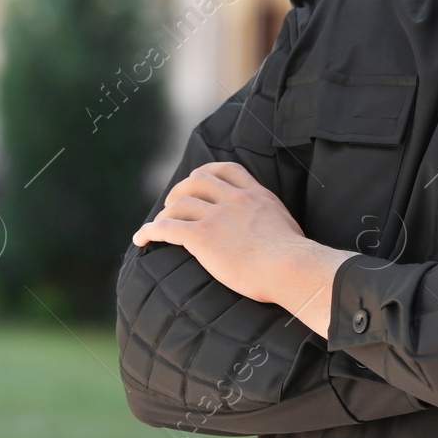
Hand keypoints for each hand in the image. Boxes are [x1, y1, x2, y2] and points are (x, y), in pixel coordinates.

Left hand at [131, 161, 317, 308]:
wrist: (291, 268)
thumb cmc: (296, 260)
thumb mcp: (287, 227)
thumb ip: (273, 222)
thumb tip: (274, 235)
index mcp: (257, 195)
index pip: (228, 169)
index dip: (208, 172)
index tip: (198, 179)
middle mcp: (235, 200)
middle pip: (197, 180)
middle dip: (181, 190)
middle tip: (174, 204)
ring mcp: (217, 216)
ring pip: (180, 203)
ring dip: (165, 212)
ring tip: (159, 224)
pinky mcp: (202, 236)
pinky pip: (167, 228)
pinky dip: (150, 231)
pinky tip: (141, 238)